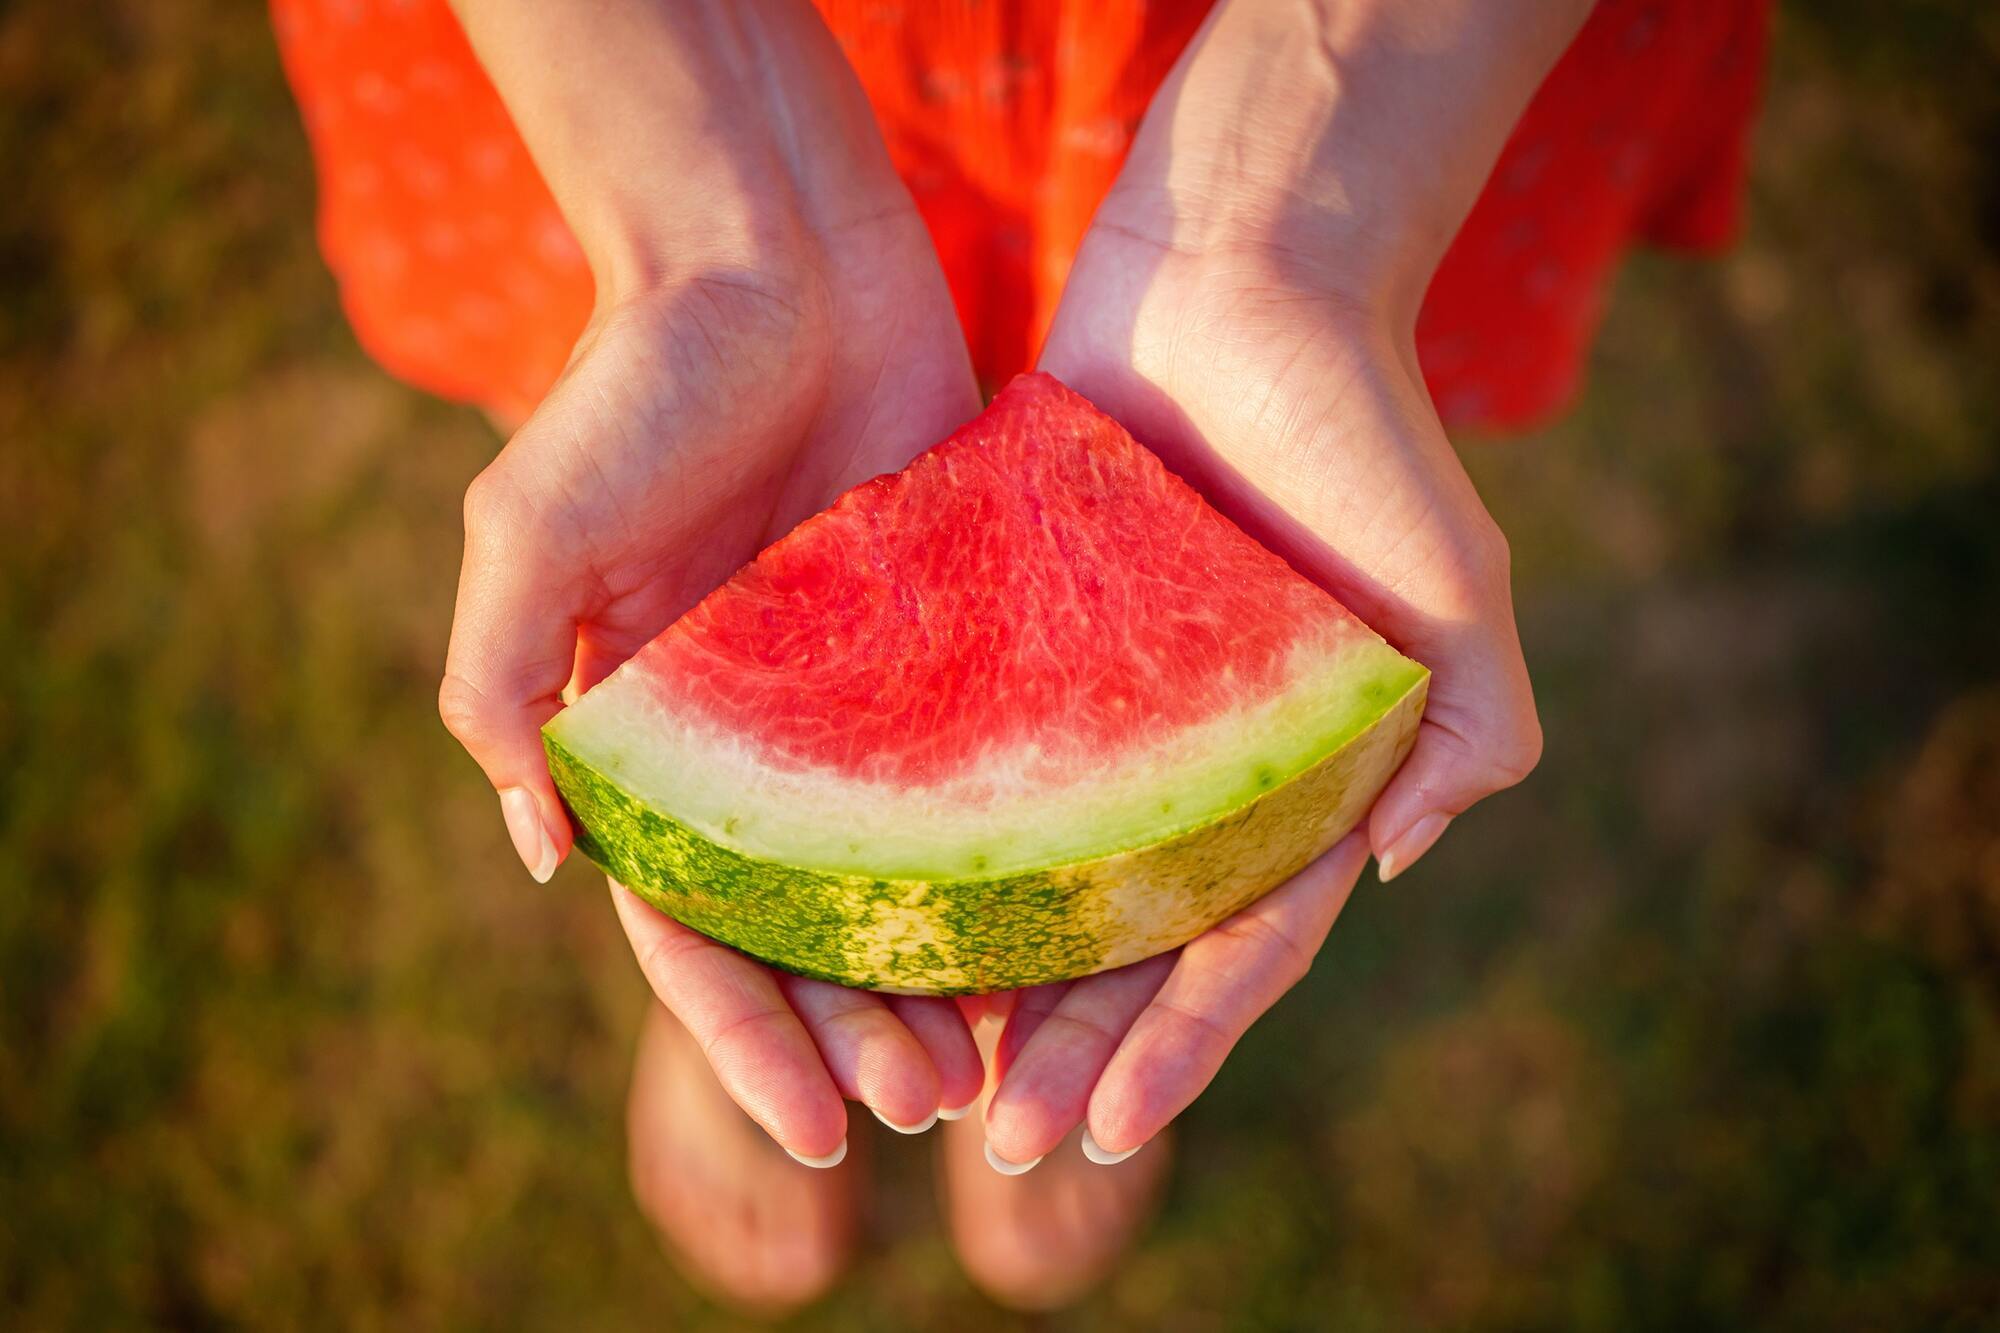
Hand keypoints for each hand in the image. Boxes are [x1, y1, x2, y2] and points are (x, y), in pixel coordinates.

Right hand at [438, 0, 985, 1161]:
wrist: (774, 252)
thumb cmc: (634, 385)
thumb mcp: (532, 536)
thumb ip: (510, 689)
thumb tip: (545, 858)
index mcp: (651, 746)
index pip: (694, 932)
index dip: (748, 1040)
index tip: (819, 1135)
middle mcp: (760, 745)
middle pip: (811, 929)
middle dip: (861, 1030)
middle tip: (937, 1104)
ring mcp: (862, 703)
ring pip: (911, 877)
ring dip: (950, 976)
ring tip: (1009, 1062)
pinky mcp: (954, 643)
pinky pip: (991, 778)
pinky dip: (1021, 864)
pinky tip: (1078, 932)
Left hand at [980, 0, 1582, 1165]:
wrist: (1238, 275)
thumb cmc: (1358, 431)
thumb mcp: (1455, 587)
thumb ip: (1469, 731)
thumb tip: (1395, 867)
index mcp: (1294, 775)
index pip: (1237, 939)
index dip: (1180, 1042)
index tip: (1107, 1131)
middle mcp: (1189, 762)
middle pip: (1125, 936)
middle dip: (1075, 1046)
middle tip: (1002, 1142)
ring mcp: (1095, 711)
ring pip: (1034, 875)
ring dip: (993, 982)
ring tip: (927, 1077)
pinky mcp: (1009, 643)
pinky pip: (960, 764)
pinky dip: (924, 848)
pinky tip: (865, 919)